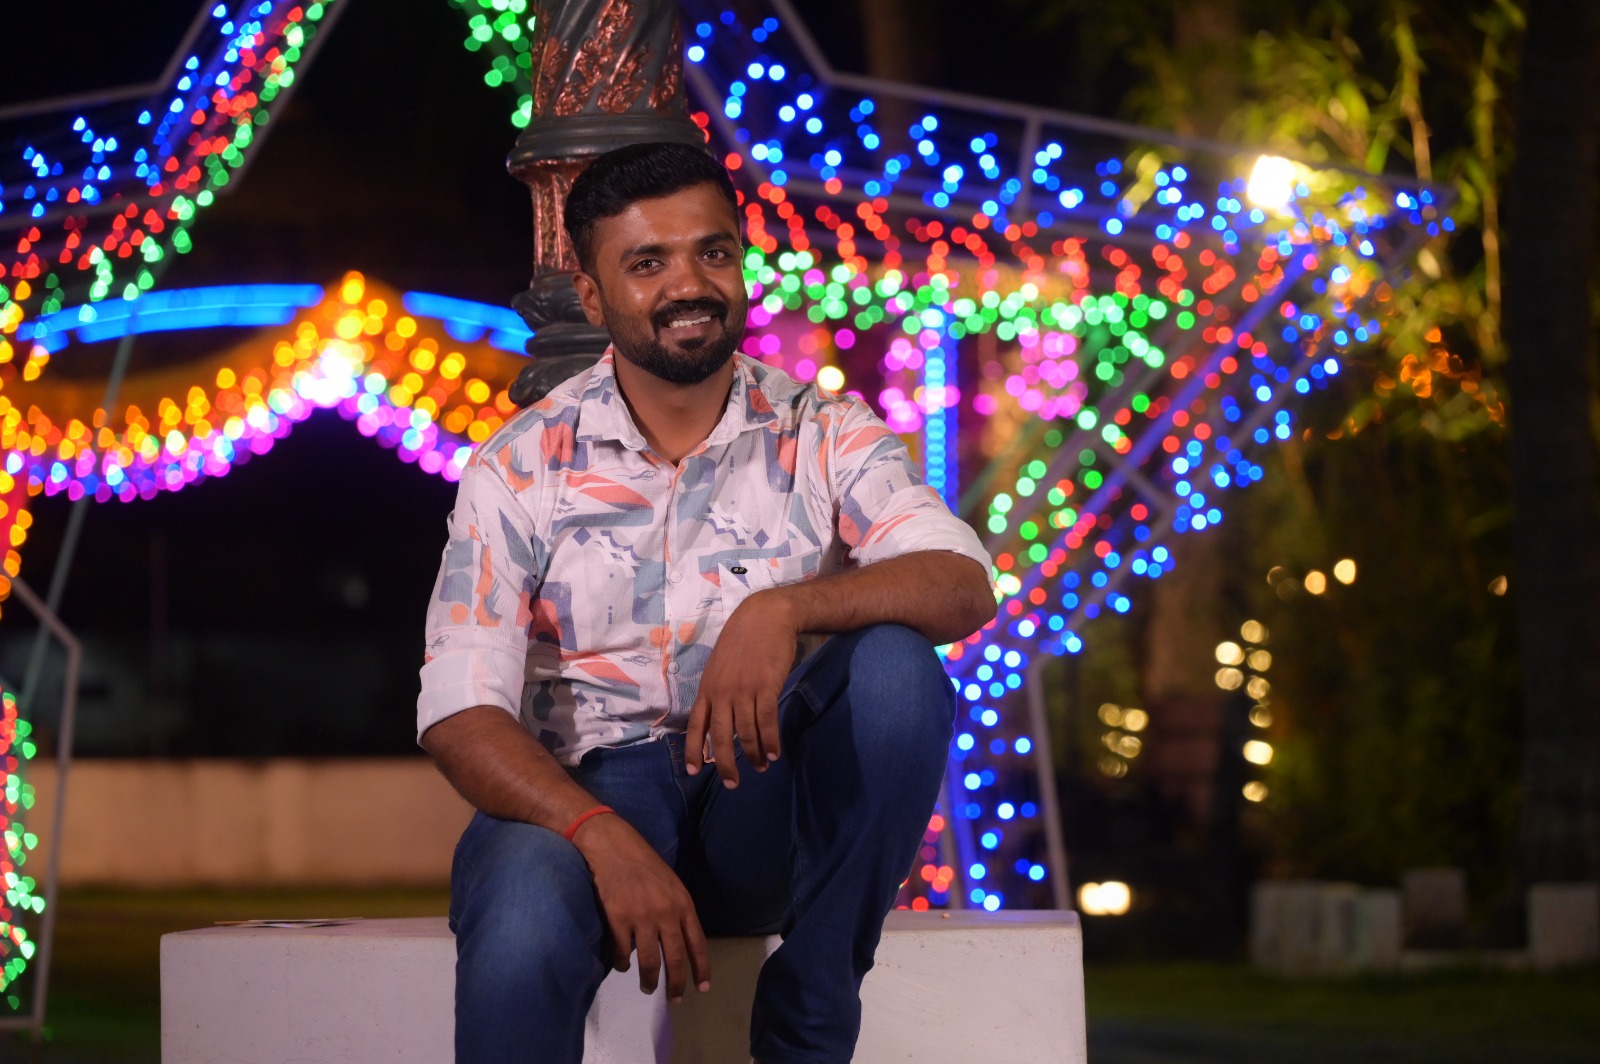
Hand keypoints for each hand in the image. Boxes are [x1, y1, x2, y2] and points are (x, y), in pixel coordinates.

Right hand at [570, 813, 710, 1000]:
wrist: (614, 847)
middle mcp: (666, 913)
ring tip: (648, 988)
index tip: (703, 987)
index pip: (698, 943)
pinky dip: (623, 963)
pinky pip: (623, 952)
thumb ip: (677, 912)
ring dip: (650, 980)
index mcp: (683, 904)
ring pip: (651, 961)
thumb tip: (679, 941)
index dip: (701, 968)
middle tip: (674, 999)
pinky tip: (623, 965)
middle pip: (676, 958)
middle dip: (677, 983)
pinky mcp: (618, 920)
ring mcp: (642, 917)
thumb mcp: (671, 885)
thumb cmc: (644, 864)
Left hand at [685, 589, 798, 786]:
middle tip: (732, 783)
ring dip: (755, 754)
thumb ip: (718, 689)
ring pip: (746, 733)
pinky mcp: (765, 687)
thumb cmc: (743, 639)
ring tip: (761, 765)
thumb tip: (720, 714)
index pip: (697, 725)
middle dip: (725, 765)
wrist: (766, 616)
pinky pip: (767, 722)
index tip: (693, 771)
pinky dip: (771, 740)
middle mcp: (722, 693)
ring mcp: (743, 690)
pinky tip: (775, 752)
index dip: (694, 750)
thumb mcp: (720, 664)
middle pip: (721, 737)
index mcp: (708, 688)